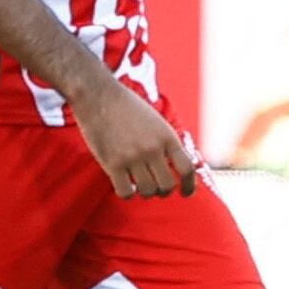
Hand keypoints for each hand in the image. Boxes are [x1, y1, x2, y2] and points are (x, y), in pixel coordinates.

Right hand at [77, 72, 203, 199]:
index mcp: (167, 137)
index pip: (187, 169)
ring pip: (148, 192)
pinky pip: (126, 192)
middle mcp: (153, 148)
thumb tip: (178, 166)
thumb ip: (167, 143)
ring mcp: (133, 157)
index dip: (190, 186)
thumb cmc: (127, 108)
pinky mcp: (112, 163)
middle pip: (168, 186)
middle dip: (164, 191)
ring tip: (139, 184)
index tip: (186, 193)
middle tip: (157, 188)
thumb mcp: (156, 122)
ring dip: (145, 192)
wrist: (99, 95)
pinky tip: (124, 184)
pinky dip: (127, 192)